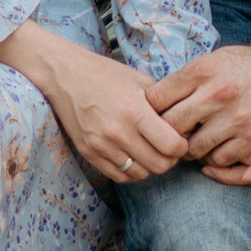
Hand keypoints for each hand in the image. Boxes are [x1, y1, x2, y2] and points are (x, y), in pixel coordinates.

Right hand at [0, 18, 189, 188]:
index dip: (182, 146)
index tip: (181, 139)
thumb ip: (163, 104)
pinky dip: (132, 171)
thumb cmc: (105, 74)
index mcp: (134, 111)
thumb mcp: (140, 81)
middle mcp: (118, 132)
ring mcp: (101, 146)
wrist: (65, 76)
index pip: (171, 146)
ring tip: (151, 151)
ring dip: (151, 166)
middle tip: (169, 149)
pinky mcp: (89, 153)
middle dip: (170, 159)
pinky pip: (119, 176)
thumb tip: (186, 124)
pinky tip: (134, 156)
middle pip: (159, 165)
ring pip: (140, 174)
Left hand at [154, 39, 250, 186]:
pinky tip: (218, 148)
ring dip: (192, 149)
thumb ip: (189, 78)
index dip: (150, 111)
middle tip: (171, 137)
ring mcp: (236, 118)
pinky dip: (215, 159)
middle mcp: (217, 93)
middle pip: (171, 127)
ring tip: (196, 143)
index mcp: (203, 70)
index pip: (156, 98)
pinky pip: (220, 160)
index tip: (153, 117)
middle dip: (167, 135)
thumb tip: (156, 99)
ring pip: (194, 149)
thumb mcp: (216, 58)